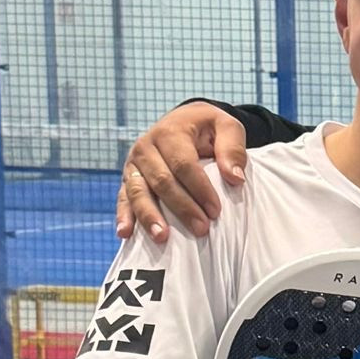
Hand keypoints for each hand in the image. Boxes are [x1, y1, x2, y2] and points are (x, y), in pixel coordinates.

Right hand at [114, 103, 248, 242]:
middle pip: (162, 181)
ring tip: (162, 237)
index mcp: (169, 133)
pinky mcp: (128, 178)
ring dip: (149, 215)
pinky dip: (124, 215)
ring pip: (138, 191)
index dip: (199, 189)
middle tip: (201, 229)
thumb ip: (233, 148)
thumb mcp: (227, 127)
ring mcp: (133, 164)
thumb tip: (235, 178)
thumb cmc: (208, 128)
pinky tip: (125, 233)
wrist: (185, 121)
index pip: (183, 164)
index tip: (215, 211)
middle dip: (182, 208)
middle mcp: (146, 148)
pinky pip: (123, 197)